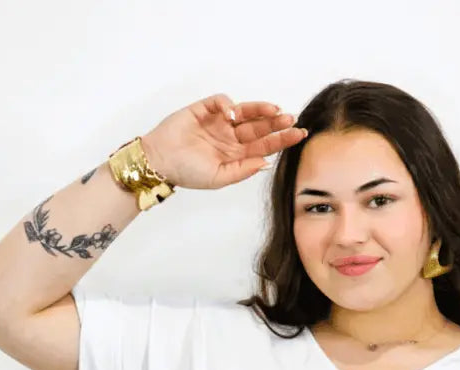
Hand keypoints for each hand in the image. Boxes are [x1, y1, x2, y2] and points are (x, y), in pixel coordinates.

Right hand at [139, 92, 306, 190]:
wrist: (160, 160)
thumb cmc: (187, 172)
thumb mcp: (219, 178)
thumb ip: (242, 170)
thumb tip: (266, 163)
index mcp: (237, 154)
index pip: (264, 145)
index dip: (282, 139)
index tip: (299, 134)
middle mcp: (231, 137)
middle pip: (260, 127)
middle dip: (276, 123)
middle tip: (291, 119)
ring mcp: (219, 121)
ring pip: (246, 112)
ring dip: (261, 110)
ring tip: (274, 110)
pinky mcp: (205, 108)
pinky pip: (221, 101)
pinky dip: (229, 103)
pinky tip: (231, 112)